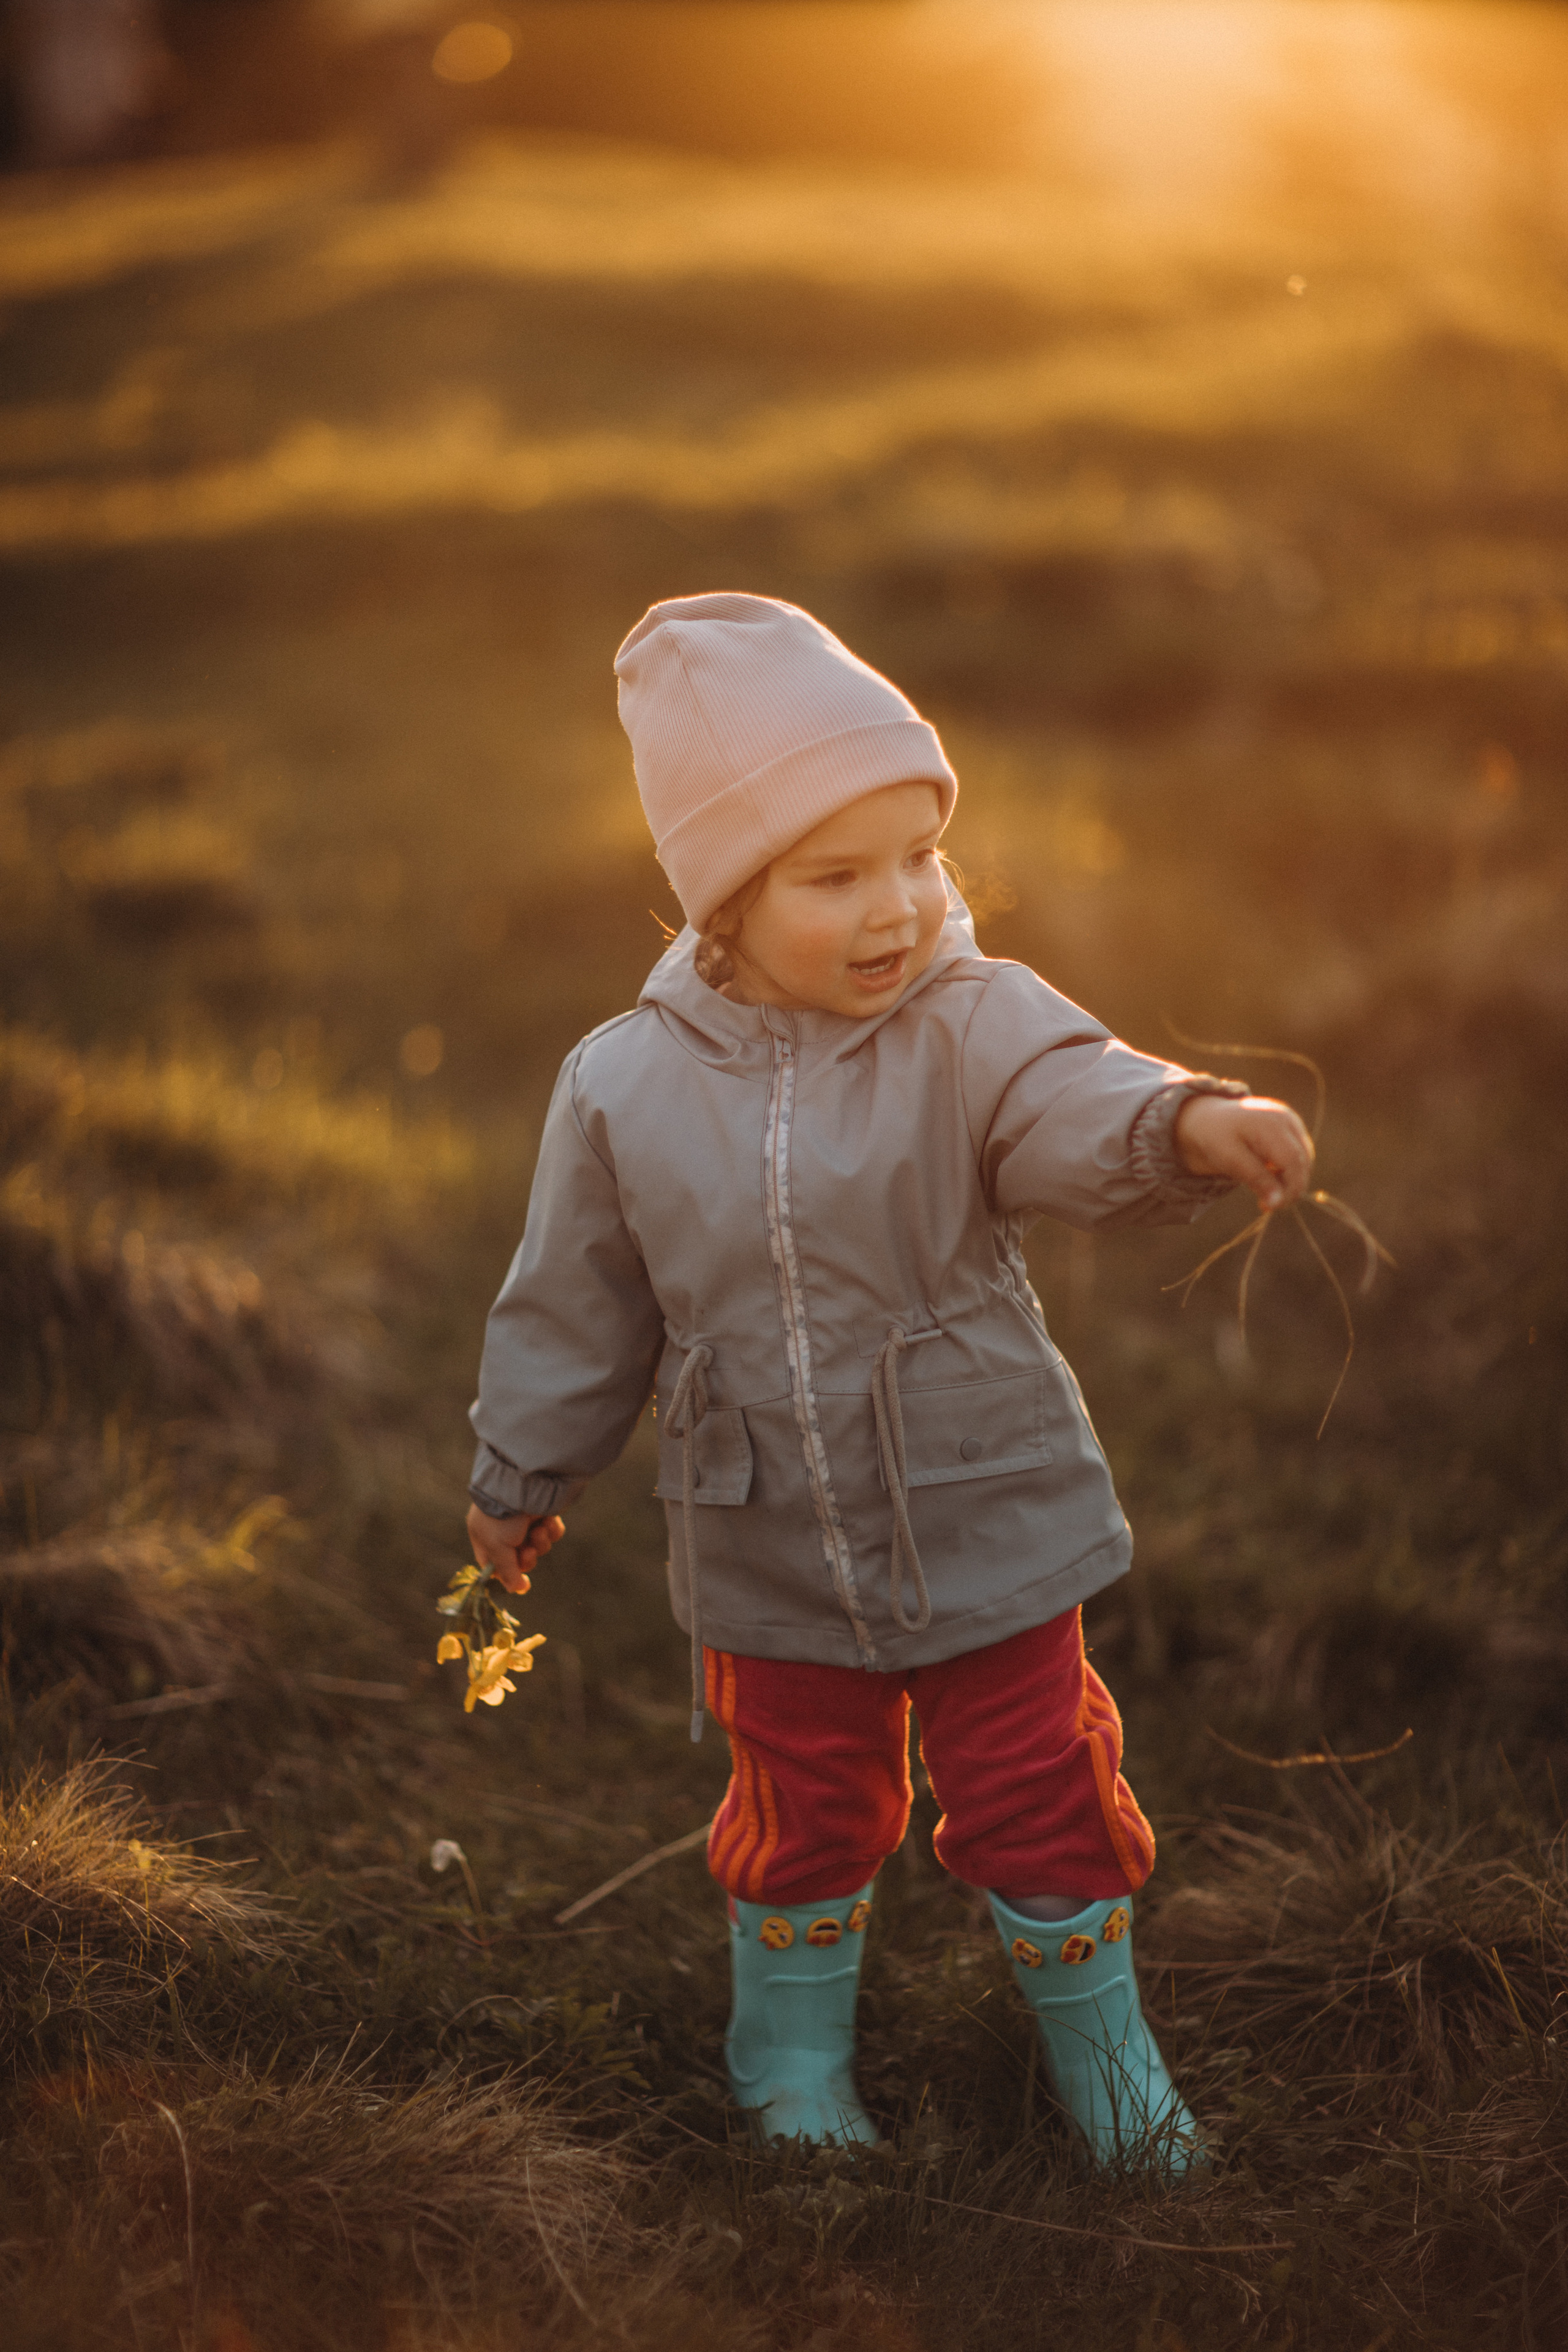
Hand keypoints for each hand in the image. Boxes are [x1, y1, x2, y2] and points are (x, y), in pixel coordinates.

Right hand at [464, 1503, 564, 1594]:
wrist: (522, 1483)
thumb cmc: (501, 1517)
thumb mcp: (497, 1547)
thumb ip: (507, 1572)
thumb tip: (516, 1590)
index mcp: (485, 1537)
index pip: (495, 1565)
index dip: (508, 1575)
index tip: (522, 1583)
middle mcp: (504, 1530)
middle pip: (520, 1559)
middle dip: (527, 1558)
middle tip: (529, 1550)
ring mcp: (525, 1521)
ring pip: (538, 1546)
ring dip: (541, 1542)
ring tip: (539, 1531)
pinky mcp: (543, 1513)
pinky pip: (551, 1532)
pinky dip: (552, 1530)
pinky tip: (549, 1522)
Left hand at [1174, 1093, 1314, 1211]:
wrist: (1209, 1119)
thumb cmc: (1216, 1137)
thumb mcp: (1229, 1158)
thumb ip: (1255, 1178)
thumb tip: (1278, 1203)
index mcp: (1271, 1123)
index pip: (1293, 1161)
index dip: (1288, 1188)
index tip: (1270, 1207)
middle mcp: (1287, 1119)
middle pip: (1302, 1162)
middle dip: (1289, 1189)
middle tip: (1265, 1206)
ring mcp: (1292, 1122)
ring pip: (1304, 1161)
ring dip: (1290, 1182)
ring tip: (1264, 1194)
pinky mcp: (1292, 1129)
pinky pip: (1299, 1155)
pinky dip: (1288, 1171)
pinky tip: (1269, 1179)